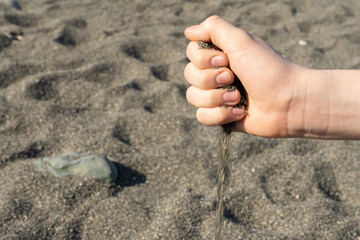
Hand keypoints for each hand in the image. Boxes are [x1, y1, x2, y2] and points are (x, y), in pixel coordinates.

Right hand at [184, 16, 301, 136]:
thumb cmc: (268, 69)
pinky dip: (220, 115)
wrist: (288, 102)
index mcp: (220, 54)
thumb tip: (189, 31)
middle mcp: (216, 73)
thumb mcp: (241, 41)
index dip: (203, 59)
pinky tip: (239, 112)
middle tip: (233, 78)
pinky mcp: (221, 115)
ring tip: (238, 98)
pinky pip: (202, 116)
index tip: (227, 59)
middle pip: (189, 75)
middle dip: (211, 79)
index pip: (191, 53)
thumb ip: (214, 28)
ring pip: (193, 97)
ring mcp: (218, 95)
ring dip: (216, 98)